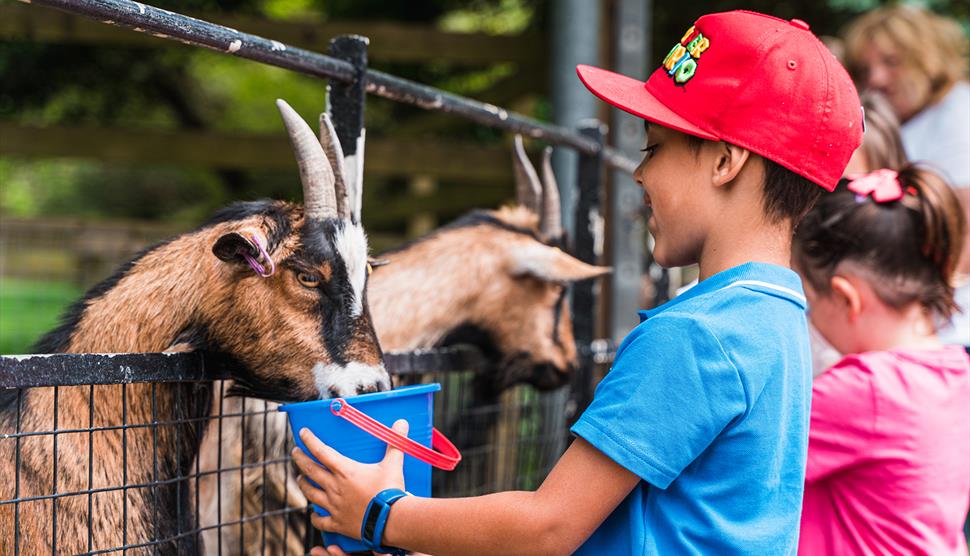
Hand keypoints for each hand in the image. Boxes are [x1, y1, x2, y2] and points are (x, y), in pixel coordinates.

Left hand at [292, 420, 408, 539]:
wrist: (391, 520)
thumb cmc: (390, 491)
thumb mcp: (393, 464)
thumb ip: (395, 443)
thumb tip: (401, 423)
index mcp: (345, 471)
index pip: (322, 451)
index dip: (310, 441)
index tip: (302, 433)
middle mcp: (335, 487)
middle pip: (311, 470)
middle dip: (300, 460)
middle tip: (295, 453)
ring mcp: (334, 506)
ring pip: (311, 493)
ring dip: (304, 484)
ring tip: (301, 479)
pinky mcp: (337, 523)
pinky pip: (320, 521)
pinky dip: (315, 517)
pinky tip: (313, 515)